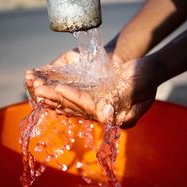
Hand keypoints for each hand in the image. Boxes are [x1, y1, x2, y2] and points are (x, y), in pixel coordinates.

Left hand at [26, 54, 157, 127]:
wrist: (148, 70)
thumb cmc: (147, 76)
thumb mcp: (139, 86)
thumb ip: (123, 99)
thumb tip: (104, 113)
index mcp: (118, 117)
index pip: (91, 108)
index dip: (75, 98)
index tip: (59, 88)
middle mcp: (106, 116)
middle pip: (77, 109)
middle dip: (58, 99)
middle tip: (39, 90)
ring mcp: (99, 109)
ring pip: (73, 106)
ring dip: (55, 98)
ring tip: (37, 91)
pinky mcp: (95, 101)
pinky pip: (76, 101)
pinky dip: (62, 97)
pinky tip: (49, 94)